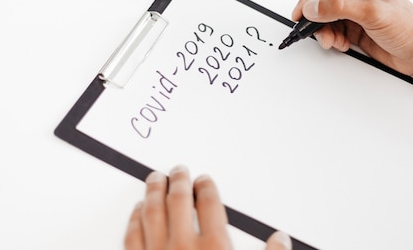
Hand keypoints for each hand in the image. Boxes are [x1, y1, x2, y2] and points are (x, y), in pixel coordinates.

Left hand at [125, 166, 291, 249]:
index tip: (204, 180)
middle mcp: (183, 248)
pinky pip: (132, 237)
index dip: (206, 186)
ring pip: (151, 213)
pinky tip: (136, 212)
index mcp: (214, 248)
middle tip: (178, 170)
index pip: (209, 202)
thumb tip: (280, 240)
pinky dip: (134, 220)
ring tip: (154, 180)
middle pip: (179, 200)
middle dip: (179, 181)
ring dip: (152, 192)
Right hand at [292, 0, 412, 78]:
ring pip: (325, 19)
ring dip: (324, 31)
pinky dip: (332, 40)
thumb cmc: (411, 27)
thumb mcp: (373, 13)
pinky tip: (342, 44)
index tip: (302, 12)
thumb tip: (314, 7)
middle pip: (322, 1)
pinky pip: (333, 32)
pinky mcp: (357, 30)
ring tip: (333, 40)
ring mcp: (356, 14)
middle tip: (314, 30)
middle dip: (316, 18)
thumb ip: (340, 8)